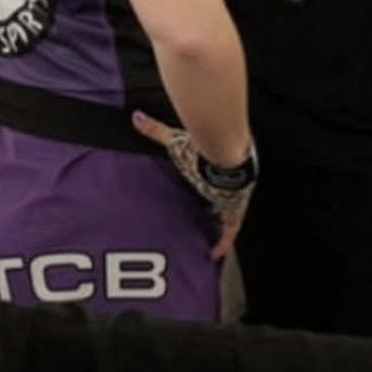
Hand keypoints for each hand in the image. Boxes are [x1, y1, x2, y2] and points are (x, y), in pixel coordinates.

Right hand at [132, 110, 256, 261]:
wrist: (227, 157)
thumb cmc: (203, 147)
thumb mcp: (175, 140)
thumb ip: (156, 130)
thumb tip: (138, 117)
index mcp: (212, 165)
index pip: (209, 176)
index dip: (205, 183)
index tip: (200, 188)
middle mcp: (224, 182)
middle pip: (219, 195)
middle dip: (213, 204)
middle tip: (203, 217)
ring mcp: (231, 197)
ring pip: (227, 213)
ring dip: (219, 223)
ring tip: (207, 239)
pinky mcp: (233, 212)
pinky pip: (229, 232)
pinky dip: (222, 243)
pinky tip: (213, 254)